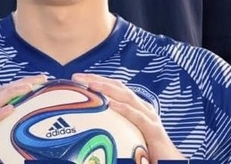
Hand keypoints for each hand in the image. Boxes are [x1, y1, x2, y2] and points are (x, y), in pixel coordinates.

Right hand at [0, 74, 47, 163]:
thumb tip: (33, 134)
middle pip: (3, 91)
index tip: (43, 80)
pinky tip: (10, 110)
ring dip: (12, 92)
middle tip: (42, 78)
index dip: (24, 83)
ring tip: (29, 87)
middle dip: (23, 82)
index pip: (7, 92)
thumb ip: (10, 132)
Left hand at [71, 72, 185, 161]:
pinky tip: (110, 104)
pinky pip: (137, 116)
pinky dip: (123, 108)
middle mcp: (142, 107)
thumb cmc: (148, 153)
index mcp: (136, 108)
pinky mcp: (153, 129)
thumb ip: (112, 130)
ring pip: (126, 96)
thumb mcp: (127, 137)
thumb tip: (89, 133)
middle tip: (76, 76)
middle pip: (118, 87)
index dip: (97, 80)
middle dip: (97, 79)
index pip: (114, 88)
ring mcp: (149, 116)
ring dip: (107, 88)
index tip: (77, 79)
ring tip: (90, 84)